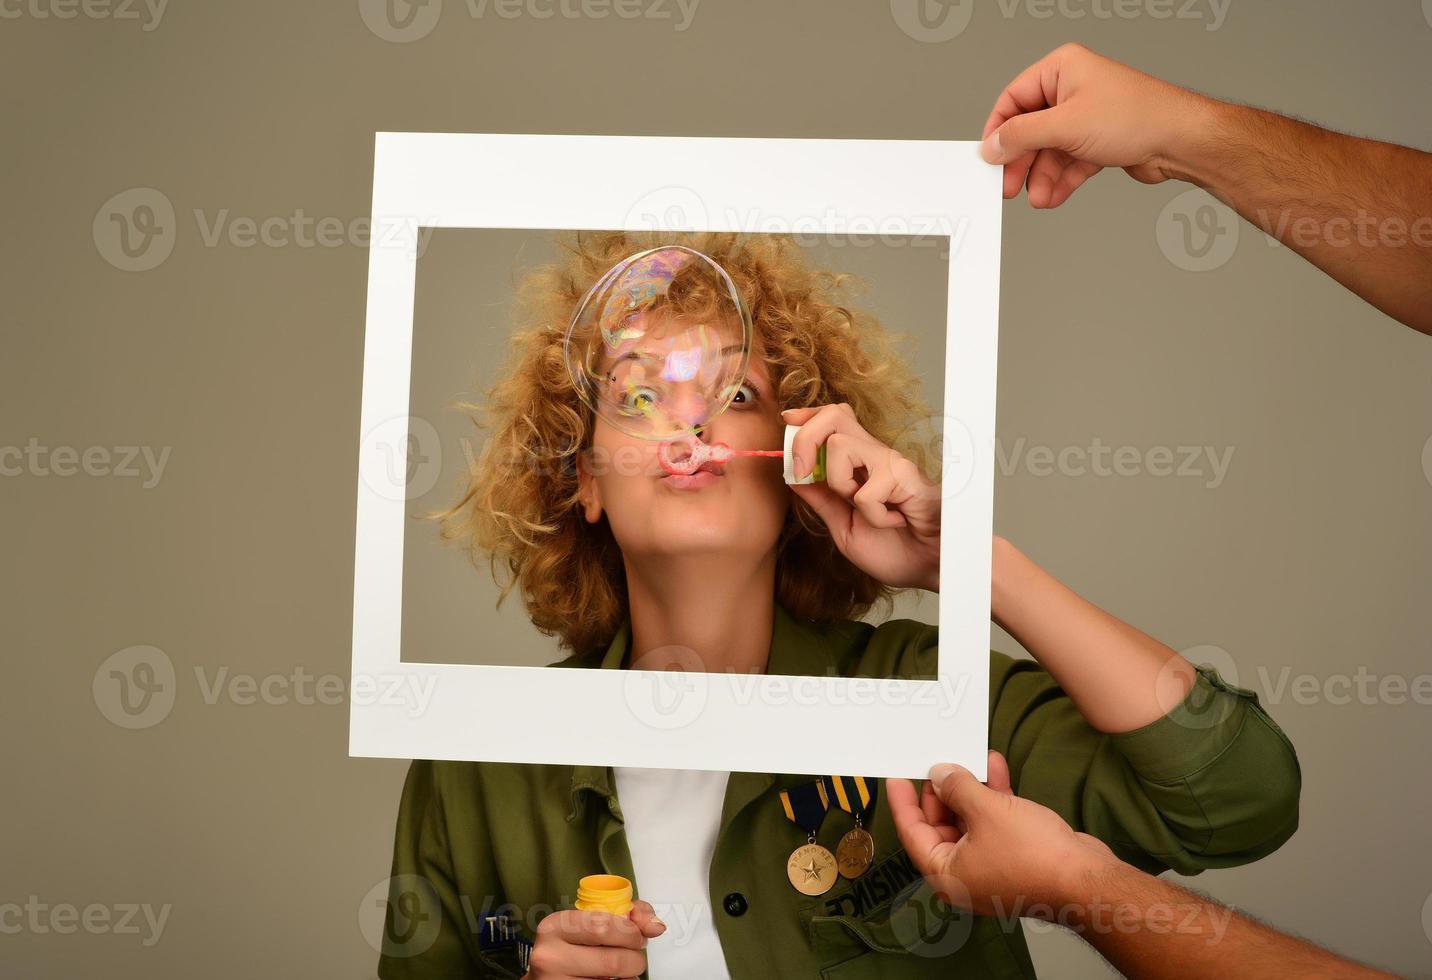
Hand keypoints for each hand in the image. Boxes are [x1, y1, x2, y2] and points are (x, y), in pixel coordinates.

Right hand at [524, 901, 665, 979]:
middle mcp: (550, 956)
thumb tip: (655, 926)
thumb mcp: (591, 921)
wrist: (545, 975)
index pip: (603, 927)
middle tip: (634, 956)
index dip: (630, 933)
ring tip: (623, 970)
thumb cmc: (572, 945)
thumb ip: (627, 914)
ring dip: (628, 976)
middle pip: (613, 960)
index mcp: (555, 926)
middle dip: (634, 958)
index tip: (637, 936)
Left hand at [781, 404, 940, 591]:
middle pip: (834, 415)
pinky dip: (873, 516)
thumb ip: (822, 501)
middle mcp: (874, 456)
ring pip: (841, 445)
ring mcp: (890, 463)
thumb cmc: (895, 550)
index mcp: (858, 465)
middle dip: (806, 438)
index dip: (807, 417)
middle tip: (802, 471)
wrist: (931, 568)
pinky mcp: (905, 477)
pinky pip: (866, 491)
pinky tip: (895, 522)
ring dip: (839, 484)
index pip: (832, 421)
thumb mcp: (845, 527)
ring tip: (863, 509)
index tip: (787, 422)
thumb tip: (793, 476)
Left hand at [887, 751, 1117, 915]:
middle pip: (940, 824)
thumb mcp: (986, 811)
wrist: (1086, 879)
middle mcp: (964, 873)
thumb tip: (940, 775)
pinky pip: (993, 822)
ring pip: (969, 820)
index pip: (913, 833)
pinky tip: (994, 768)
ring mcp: (990, 865)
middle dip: (941, 789)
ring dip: (970, 787)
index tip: (896, 776)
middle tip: (937, 759)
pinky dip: (993, 796)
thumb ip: (957, 789)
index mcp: (946, 874)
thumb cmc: (1034, 857)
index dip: (903, 801)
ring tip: (967, 756)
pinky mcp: (1014, 855)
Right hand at [981, 43, 1219, 207]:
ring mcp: (1086, 115)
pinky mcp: (1098, 140)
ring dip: (1042, 177)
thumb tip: (993, 145)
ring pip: (1050, 151)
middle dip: (1022, 162)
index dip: (999, 131)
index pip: (1014, 98)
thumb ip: (1022, 136)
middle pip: (1031, 129)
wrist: (1179, 140)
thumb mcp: (1065, 126)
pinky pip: (1069, 162)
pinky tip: (1053, 195)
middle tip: (1009, 185)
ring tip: (1039, 197)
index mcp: (1062, 69)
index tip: (990, 157)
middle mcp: (1073, 89)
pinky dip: (1060, 180)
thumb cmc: (1137, 116)